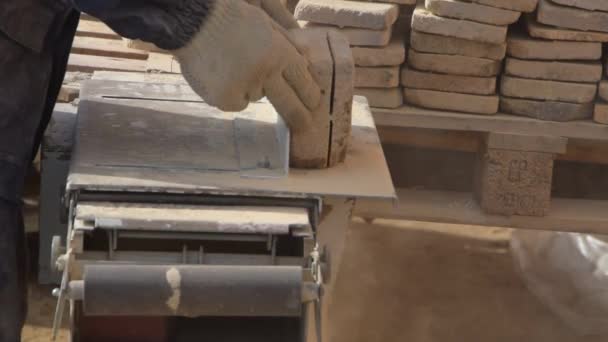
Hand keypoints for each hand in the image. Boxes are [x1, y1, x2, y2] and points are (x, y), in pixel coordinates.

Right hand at [173, 0, 319, 131]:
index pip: (303, 81)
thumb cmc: (230, 18)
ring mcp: (245, 87)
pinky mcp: (225, 99)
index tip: (314, 104)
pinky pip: (237, 103)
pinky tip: (221, 76)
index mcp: (279, 53)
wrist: (192, 22)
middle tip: (305, 125)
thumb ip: (286, 44)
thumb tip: (306, 64)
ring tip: (234, 66)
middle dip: (300, 117)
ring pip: (257, 97)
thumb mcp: (265, 23)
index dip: (310, 95)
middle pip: (289, 104)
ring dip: (252, 88)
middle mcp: (266, 73)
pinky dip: (232, 94)